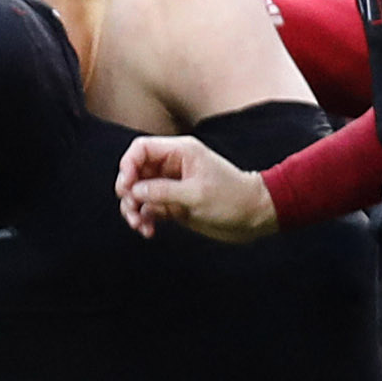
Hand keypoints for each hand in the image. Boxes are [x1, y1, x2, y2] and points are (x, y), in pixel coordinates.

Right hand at [117, 134, 276, 240]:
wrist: (254, 216)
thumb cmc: (232, 199)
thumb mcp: (196, 195)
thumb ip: (162, 191)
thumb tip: (134, 192)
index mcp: (180, 152)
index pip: (142, 149)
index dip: (128, 166)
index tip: (127, 188)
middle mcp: (173, 166)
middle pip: (135, 171)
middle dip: (128, 191)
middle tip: (131, 210)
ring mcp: (172, 185)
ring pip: (139, 192)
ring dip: (133, 208)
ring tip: (139, 225)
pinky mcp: (174, 203)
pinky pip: (149, 208)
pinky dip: (144, 219)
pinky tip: (148, 231)